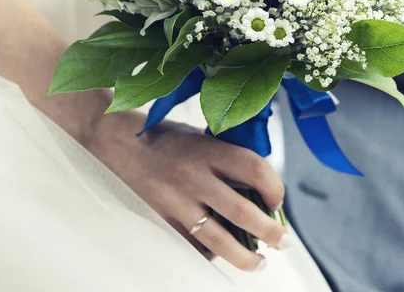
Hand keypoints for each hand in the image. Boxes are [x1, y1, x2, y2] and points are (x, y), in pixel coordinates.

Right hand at [89, 110, 287, 271]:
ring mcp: (176, 202)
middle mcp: (195, 176)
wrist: (119, 146)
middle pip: (242, 211)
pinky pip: (192, 245)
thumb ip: (226, 158)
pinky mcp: (161, 220)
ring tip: (260, 265)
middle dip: (269, 231)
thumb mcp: (201, 138)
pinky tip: (220, 255)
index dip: (274, 187)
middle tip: (284, 242)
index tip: (278, 201)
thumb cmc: (167, 140)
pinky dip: (210, 254)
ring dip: (244, 257)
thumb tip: (260, 186)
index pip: (254, 169)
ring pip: (218, 239)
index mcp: (209, 150)